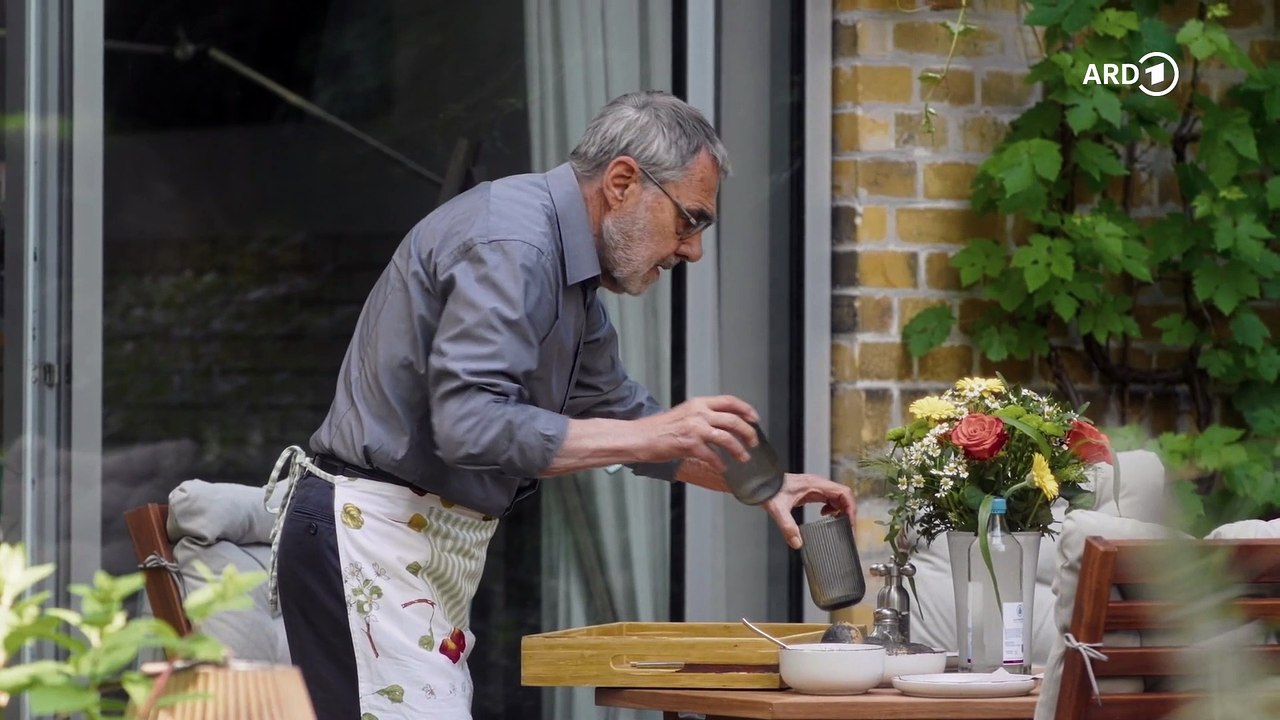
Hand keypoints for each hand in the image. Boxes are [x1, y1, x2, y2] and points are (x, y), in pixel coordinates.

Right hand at [634, 395, 758, 471]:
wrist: (641, 437)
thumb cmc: (660, 428)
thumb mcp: (684, 414)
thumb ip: (703, 415)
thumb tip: (722, 424)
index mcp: (699, 403)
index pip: (730, 401)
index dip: (746, 409)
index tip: (755, 419)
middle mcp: (699, 413)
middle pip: (733, 420)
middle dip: (748, 432)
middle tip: (753, 442)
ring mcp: (695, 428)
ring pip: (727, 438)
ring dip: (739, 449)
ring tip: (744, 457)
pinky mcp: (690, 444)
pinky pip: (712, 455)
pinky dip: (720, 463)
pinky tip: (722, 467)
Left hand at [761, 473, 856, 549]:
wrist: (760, 481)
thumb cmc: (768, 489)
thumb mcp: (777, 509)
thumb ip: (787, 526)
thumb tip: (797, 543)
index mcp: (815, 484)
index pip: (844, 493)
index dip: (851, 508)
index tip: (850, 524)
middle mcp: (818, 484)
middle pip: (844, 496)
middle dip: (848, 512)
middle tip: (847, 529)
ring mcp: (815, 487)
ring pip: (838, 497)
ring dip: (841, 510)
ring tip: (838, 524)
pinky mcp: (811, 491)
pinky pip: (829, 498)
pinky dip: (832, 508)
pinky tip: (825, 515)